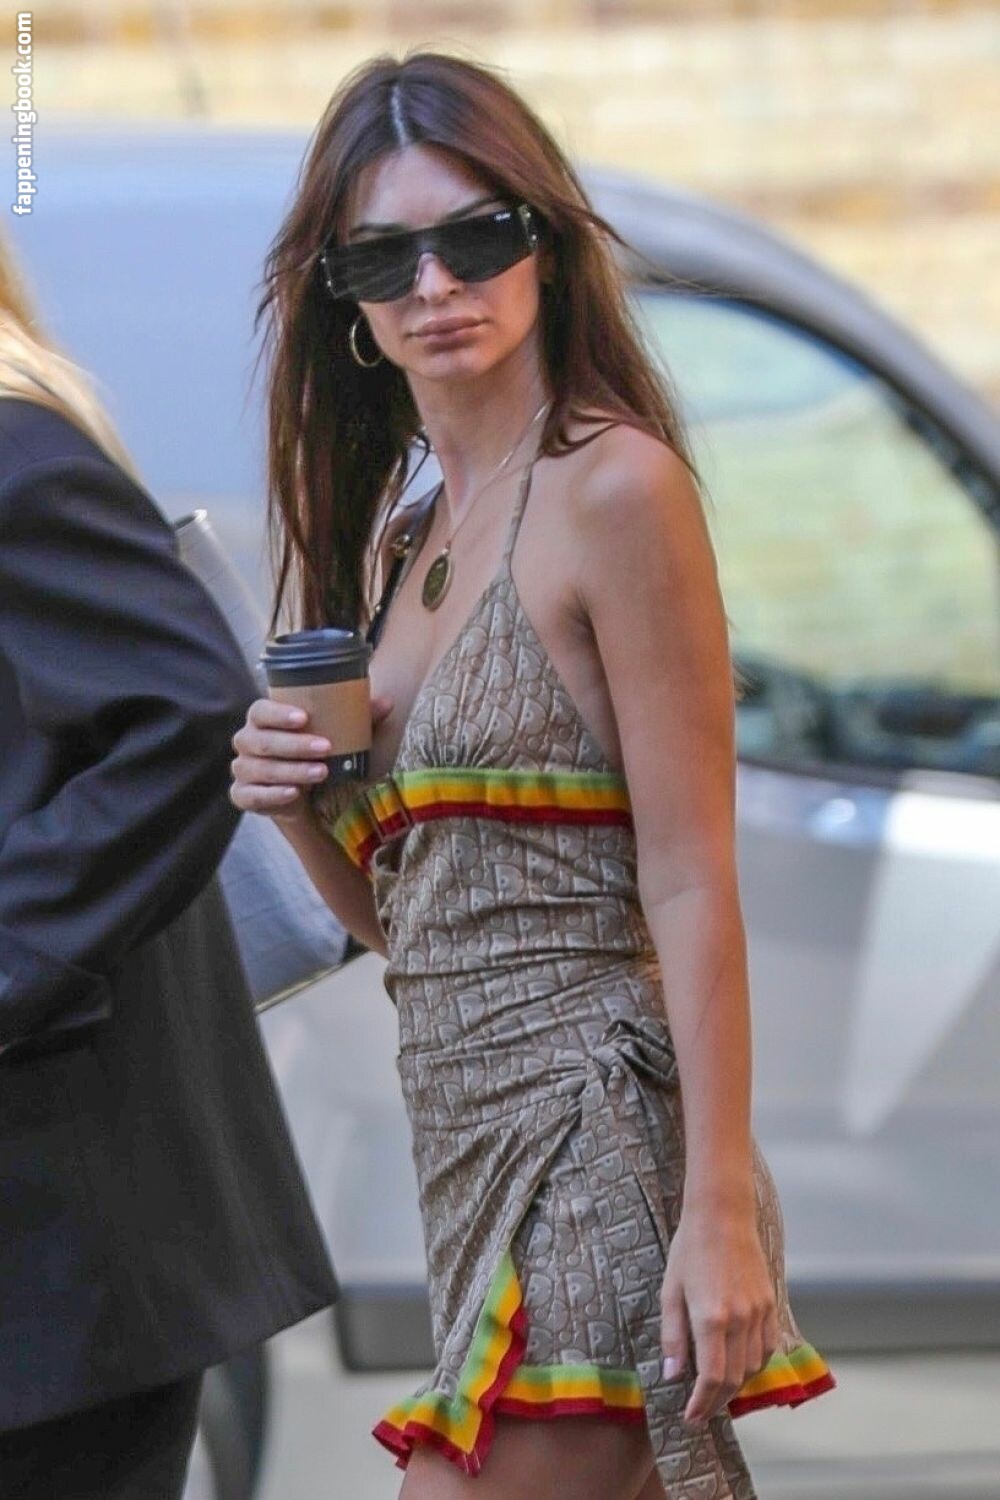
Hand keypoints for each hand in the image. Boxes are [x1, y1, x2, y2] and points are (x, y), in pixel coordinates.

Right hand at [229, 693, 394, 825]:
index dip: (278, 714)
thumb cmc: (314, 751)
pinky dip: (273, 794)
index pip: (260, 710)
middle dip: (294, 745)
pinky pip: (252, 795)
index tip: (305, 718)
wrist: (301, 793)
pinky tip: (294, 793)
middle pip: (262, 740)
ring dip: (292, 770)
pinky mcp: (242, 794)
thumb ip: (358, 717)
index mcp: (261, 718)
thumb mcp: (336, 733)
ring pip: (260, 769)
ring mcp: (242, 769)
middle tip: (326, 748)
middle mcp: (246, 741)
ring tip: (321, 772)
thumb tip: (388, 703)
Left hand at [659, 1204, 779, 1425]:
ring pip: (753, 1367)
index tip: (690, 1417)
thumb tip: (672, 1375)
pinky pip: (767, 1347)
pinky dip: (754, 1365)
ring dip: (735, 1386)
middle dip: (716, 1403)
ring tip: (716, 1393)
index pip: (711, 1377)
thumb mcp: (670, 1291)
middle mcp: (740, 1319)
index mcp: (711, 1317)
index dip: (701, 1404)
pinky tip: (739, 1367)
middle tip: (700, 1412)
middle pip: (734, 1379)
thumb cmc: (690, 1249)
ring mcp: (759, 1312)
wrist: (722, 1215)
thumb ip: (673, 1336)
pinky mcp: (770, 1303)